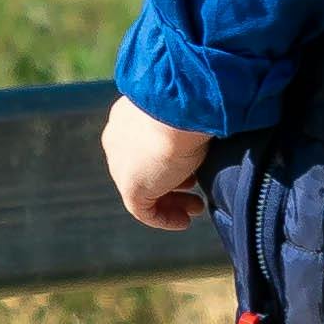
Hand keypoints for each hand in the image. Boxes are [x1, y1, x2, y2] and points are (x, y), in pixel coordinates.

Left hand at [98, 100, 218, 229]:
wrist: (178, 106)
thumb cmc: (190, 102)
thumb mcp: (186, 113)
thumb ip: (185, 126)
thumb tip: (205, 131)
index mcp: (128, 116)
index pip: (142, 145)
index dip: (168, 159)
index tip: (192, 169)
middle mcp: (118, 138)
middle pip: (143, 167)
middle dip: (171, 180)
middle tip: (196, 186)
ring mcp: (121, 163)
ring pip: (144, 189)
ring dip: (171, 200)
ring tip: (197, 207)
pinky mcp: (130, 186)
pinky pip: (144, 210)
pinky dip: (164, 218)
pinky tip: (184, 221)